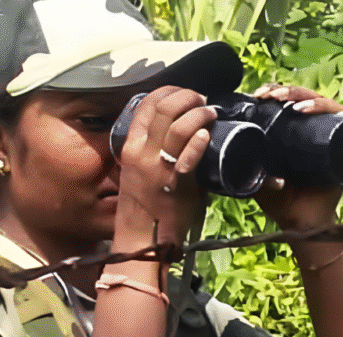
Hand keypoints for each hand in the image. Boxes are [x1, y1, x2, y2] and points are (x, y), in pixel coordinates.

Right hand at [115, 86, 215, 249]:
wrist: (142, 239)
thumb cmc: (145, 207)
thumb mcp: (142, 170)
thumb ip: (158, 150)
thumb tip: (186, 135)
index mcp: (131, 145)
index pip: (147, 103)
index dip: (170, 91)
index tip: (186, 94)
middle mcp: (141, 151)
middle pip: (164, 106)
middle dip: (188, 96)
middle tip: (203, 101)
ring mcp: (157, 165)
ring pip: (177, 123)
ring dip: (199, 112)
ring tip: (211, 113)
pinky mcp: (174, 181)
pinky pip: (186, 152)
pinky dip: (199, 139)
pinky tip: (207, 135)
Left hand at [251, 83, 342, 230]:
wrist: (300, 224)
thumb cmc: (281, 202)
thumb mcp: (255, 177)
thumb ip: (242, 165)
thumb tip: (224, 150)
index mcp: (295, 134)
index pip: (289, 103)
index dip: (274, 93)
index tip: (257, 95)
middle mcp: (316, 131)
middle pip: (304, 98)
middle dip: (284, 91)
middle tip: (267, 95)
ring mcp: (332, 136)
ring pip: (321, 102)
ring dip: (301, 95)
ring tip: (284, 100)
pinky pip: (340, 117)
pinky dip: (324, 108)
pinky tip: (305, 109)